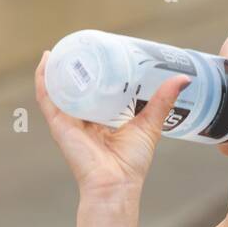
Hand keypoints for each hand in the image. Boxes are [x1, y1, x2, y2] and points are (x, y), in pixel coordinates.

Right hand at [34, 49, 190, 197]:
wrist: (116, 184)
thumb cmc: (131, 163)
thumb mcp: (149, 124)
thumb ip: (162, 101)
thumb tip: (182, 79)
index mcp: (102, 118)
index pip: (97, 88)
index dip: (99, 68)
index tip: (104, 48)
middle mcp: (84, 117)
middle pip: (77, 85)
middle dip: (78, 64)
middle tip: (86, 42)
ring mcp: (69, 120)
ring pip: (59, 87)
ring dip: (58, 66)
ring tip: (64, 45)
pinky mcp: (59, 124)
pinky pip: (47, 97)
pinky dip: (44, 78)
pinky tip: (47, 59)